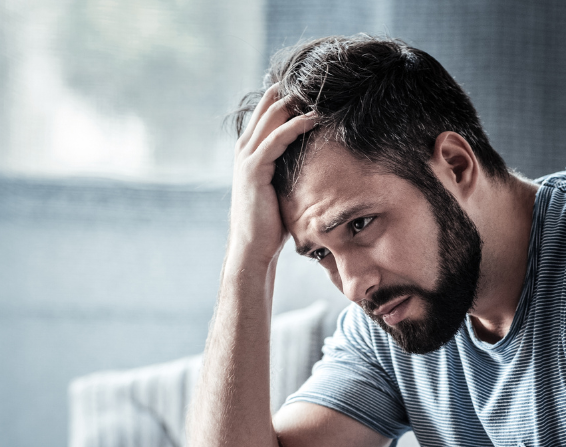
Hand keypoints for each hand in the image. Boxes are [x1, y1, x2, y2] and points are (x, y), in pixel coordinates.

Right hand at [229, 84, 317, 267]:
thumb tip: (317, 161)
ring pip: (272, 117)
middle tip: (319, 81)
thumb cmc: (271, 222)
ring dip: (296, 103)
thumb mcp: (282, 187)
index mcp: (250, 150)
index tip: (314, 88)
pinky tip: (314, 118)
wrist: (253, 246)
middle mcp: (245, 149)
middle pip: (268, 106)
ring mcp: (247, 157)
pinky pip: (276, 138)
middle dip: (293, 92)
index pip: (268, 112)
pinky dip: (295, 125)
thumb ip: (290, 169)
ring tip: (320, 91)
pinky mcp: (254, 169)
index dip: (287, 97)